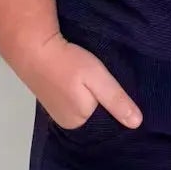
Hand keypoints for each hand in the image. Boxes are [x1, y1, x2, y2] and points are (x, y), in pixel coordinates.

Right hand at [16, 30, 143, 130]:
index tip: (125, 97)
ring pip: (84, 108)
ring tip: (101, 84)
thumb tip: (136, 124)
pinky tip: (84, 83)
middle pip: (94, 116)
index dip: (116, 111)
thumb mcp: (98, 79)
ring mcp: (56, 111)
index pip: (105, 124)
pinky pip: (73, 100)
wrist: (33, 46)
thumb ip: (116, 101)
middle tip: (113, 86)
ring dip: (92, 98)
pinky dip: (81, 93)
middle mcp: (66, 122)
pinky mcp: (51, 98)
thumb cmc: (68, 63)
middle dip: (104, 104)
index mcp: (78, 123)